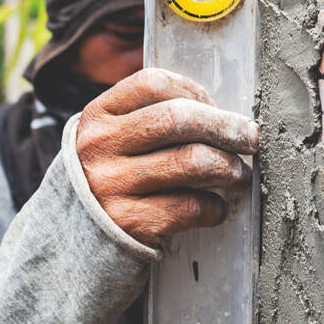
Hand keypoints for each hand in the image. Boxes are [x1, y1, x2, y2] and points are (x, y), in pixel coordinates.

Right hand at [75, 68, 258, 246]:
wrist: (73, 240)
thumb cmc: (109, 180)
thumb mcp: (112, 140)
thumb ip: (149, 119)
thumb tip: (222, 115)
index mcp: (96, 116)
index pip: (154, 83)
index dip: (195, 91)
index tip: (215, 107)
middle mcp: (99, 147)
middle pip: (178, 119)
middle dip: (226, 126)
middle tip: (250, 137)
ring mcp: (111, 186)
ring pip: (191, 162)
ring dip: (229, 168)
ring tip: (238, 175)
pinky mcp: (129, 223)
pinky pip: (190, 207)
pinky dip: (214, 207)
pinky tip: (215, 208)